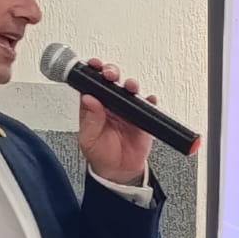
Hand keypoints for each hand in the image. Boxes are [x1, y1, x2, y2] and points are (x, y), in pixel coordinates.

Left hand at [78, 57, 155, 184]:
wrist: (119, 172)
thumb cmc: (101, 155)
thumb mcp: (88, 139)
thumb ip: (90, 119)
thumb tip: (88, 99)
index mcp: (94, 106)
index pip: (92, 83)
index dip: (92, 71)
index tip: (93, 65)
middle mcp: (111, 104)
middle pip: (111, 80)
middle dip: (111, 72)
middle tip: (110, 74)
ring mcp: (127, 110)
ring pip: (130, 89)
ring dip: (131, 84)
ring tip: (130, 86)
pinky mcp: (143, 118)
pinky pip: (148, 105)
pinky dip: (150, 100)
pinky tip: (149, 99)